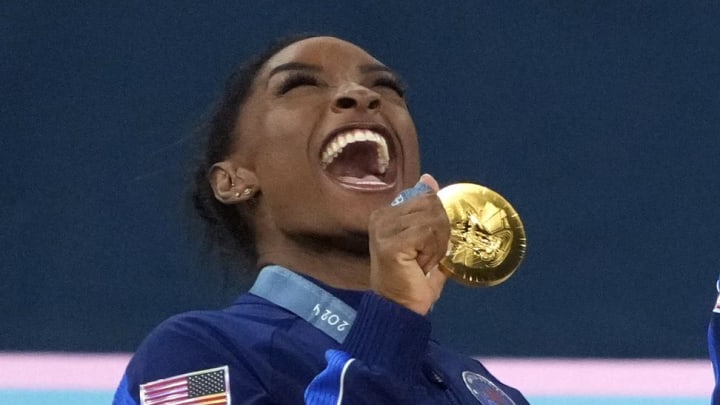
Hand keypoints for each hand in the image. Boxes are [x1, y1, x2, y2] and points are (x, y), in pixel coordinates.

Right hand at [368, 174, 450, 314]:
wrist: (400, 308)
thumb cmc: (413, 278)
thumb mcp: (425, 238)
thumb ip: (428, 210)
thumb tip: (428, 178)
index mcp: (386, 213)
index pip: (426, 197)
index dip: (437, 221)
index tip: (426, 246)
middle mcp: (381, 217)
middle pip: (432, 205)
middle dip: (440, 233)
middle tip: (427, 256)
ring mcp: (384, 229)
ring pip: (432, 219)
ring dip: (437, 245)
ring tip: (424, 261)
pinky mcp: (391, 243)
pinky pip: (428, 233)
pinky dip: (433, 252)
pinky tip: (421, 265)